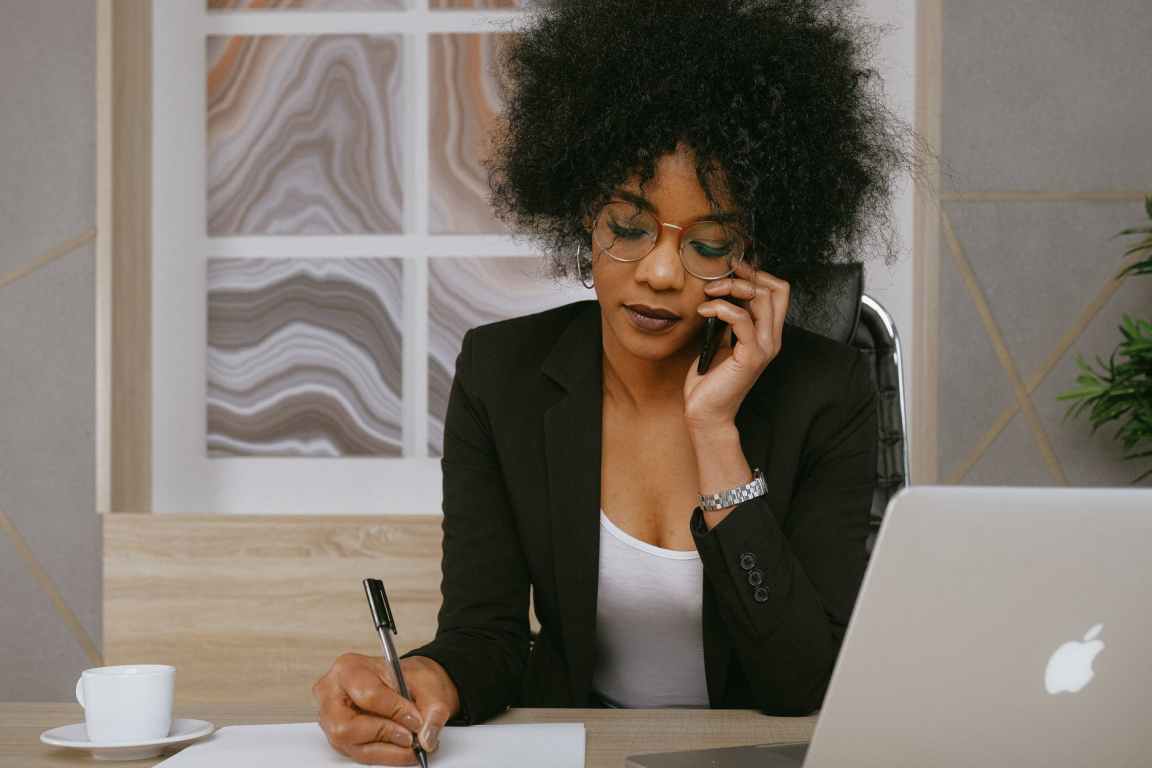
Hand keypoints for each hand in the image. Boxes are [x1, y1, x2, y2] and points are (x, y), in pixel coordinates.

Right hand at [313, 653, 459, 765]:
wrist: (409, 684)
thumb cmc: (410, 678)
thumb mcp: (429, 685)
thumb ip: (432, 711)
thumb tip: (425, 737)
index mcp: (349, 668)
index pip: (367, 695)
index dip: (394, 711)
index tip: (415, 720)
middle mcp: (332, 694)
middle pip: (347, 727)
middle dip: (384, 734)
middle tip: (411, 736)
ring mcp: (331, 719)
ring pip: (352, 746)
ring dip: (386, 750)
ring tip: (410, 743)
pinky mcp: (339, 738)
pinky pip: (359, 754)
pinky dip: (384, 754)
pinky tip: (401, 747)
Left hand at [683, 260, 789, 426]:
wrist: (706, 413)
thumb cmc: (710, 380)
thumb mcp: (720, 342)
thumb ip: (728, 321)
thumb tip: (720, 295)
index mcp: (767, 334)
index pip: (779, 291)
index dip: (757, 274)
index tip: (731, 269)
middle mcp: (772, 339)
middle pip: (775, 289)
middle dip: (744, 276)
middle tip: (716, 280)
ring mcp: (764, 348)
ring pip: (761, 299)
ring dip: (731, 287)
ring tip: (708, 293)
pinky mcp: (751, 357)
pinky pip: (741, 319)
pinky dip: (720, 308)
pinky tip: (703, 310)